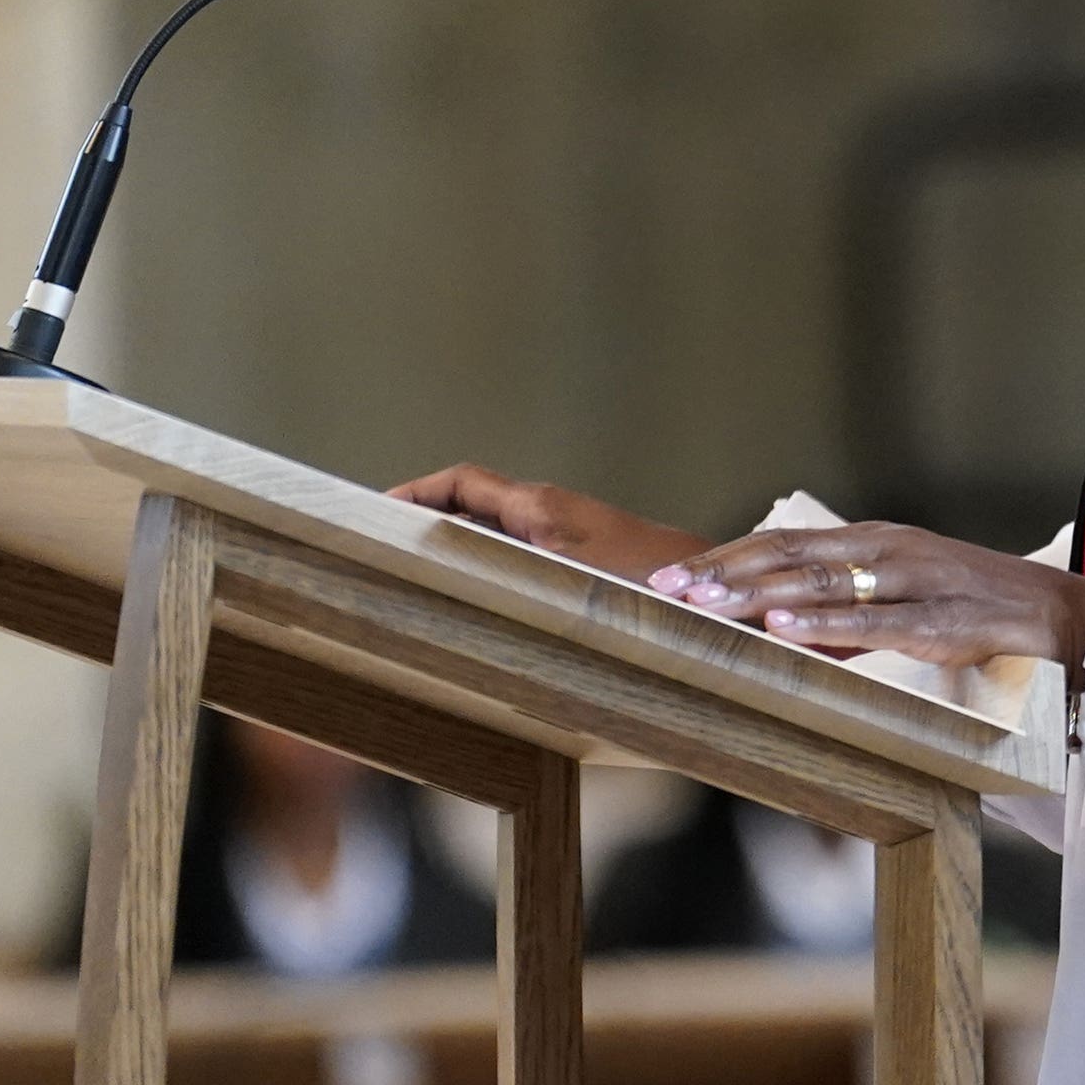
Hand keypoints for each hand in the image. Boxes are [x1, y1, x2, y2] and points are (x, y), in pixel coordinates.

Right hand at [387, 464, 711, 583]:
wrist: (709, 592)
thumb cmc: (649, 585)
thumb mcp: (567, 579)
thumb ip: (510, 569)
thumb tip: (454, 565)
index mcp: (538, 508)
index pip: (462, 483)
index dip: (415, 493)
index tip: (375, 509)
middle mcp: (548, 515)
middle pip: (471, 506)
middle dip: (425, 522)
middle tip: (382, 551)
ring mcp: (564, 537)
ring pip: (493, 533)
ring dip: (455, 547)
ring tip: (414, 577)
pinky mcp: (581, 562)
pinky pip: (518, 555)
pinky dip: (487, 567)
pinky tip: (476, 601)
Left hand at [645, 523, 1084, 676]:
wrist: (1062, 617)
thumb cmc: (976, 609)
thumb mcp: (901, 601)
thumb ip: (843, 613)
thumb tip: (777, 631)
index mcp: (873, 540)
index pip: (782, 543)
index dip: (724, 558)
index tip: (670, 577)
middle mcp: (886, 549)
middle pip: (788, 555)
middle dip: (722, 573)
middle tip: (665, 590)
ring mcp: (913, 580)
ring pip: (821, 580)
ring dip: (756, 592)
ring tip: (704, 604)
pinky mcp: (940, 617)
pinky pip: (873, 620)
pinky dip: (823, 621)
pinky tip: (782, 626)